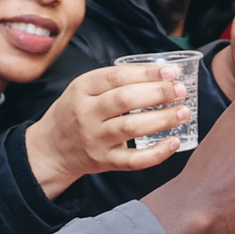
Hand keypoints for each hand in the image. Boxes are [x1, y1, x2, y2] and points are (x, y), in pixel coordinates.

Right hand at [23, 65, 194, 194]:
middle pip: (126, 100)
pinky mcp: (104, 161)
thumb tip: (160, 73)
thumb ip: (114, 81)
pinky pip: (133, 160)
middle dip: (159, 93)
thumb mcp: (83, 89)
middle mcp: (87, 113)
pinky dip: (157, 153)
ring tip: (184, 112)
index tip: (172, 72)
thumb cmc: (74, 112)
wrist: (50, 148)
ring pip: (132, 128)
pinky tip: (174, 142)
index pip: (117, 76)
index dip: (147, 73)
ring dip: (162, 119)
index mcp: (82, 88)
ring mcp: (95, 139)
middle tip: (181, 91)